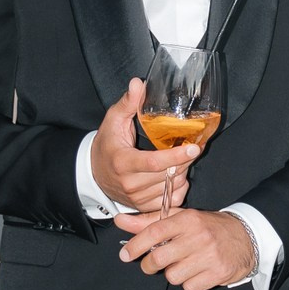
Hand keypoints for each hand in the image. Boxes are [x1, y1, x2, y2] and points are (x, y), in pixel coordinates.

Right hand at [91, 78, 195, 214]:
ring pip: (172, 187)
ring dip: (182, 173)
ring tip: (180, 160)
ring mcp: (137, 198)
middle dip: (184, 161)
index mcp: (123, 162)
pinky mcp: (143, 207)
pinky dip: (178, 188)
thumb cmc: (107, 145)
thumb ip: (128, 102)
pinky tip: (175, 175)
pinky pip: (171, 200)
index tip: (194, 147)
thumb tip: (138, 83)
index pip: (154, 162)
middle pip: (168, 174)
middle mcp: (130, 183)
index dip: (176, 156)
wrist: (94, 173)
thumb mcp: (114, 120)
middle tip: (191, 147)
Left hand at [115, 207, 255, 289]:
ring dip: (174, 274)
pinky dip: (189, 283)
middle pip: (159, 259)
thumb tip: (120, 221)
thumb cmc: (208, 228)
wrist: (247, 237)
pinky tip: (197, 272)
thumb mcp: (181, 218)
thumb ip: (150, 221)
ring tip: (184, 265)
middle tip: (152, 264)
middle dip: (150, 265)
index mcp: (188, 219)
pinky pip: (189, 287)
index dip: (135, 245)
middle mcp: (199, 236)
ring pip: (173, 276)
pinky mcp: (218, 273)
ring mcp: (209, 256)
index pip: (154, 232)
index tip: (125, 254)